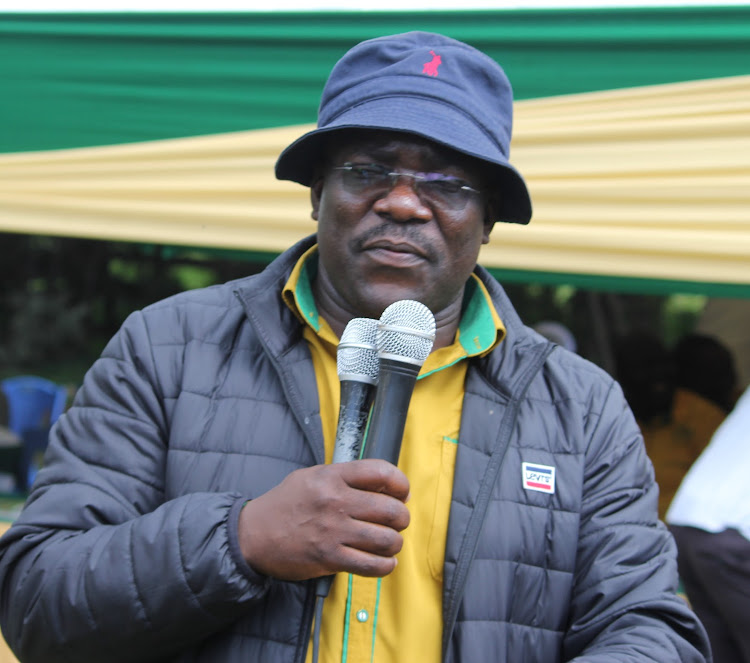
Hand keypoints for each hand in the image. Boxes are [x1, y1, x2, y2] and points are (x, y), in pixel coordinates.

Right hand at [238, 459, 409, 580]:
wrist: (253, 535)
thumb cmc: (286, 504)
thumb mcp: (312, 476)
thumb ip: (345, 477)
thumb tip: (383, 484)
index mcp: (332, 476)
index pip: (381, 472)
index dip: (400, 483)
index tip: (402, 492)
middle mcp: (335, 501)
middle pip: (391, 509)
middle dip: (401, 518)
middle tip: (396, 521)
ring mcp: (333, 531)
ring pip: (387, 539)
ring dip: (394, 543)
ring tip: (389, 542)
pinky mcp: (329, 558)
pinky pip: (372, 565)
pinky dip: (385, 566)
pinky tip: (383, 561)